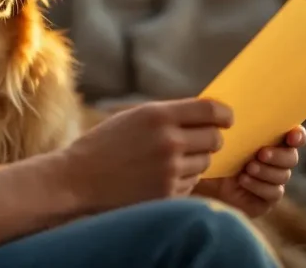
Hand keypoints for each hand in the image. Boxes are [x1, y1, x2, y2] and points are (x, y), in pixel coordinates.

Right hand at [59, 98, 232, 212]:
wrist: (78, 179)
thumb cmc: (106, 144)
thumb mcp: (134, 117)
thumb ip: (170, 114)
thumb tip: (209, 114)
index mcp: (159, 115)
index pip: (211, 112)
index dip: (225, 115)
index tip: (226, 120)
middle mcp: (168, 141)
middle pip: (215, 139)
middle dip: (210, 140)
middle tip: (197, 141)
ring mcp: (169, 170)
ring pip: (205, 163)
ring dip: (194, 161)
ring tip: (166, 161)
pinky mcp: (167, 194)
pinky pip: (192, 184)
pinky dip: (181, 180)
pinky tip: (157, 177)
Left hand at [194, 126, 305, 217]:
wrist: (197, 176)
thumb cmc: (209, 148)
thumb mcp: (218, 132)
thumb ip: (230, 118)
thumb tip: (229, 103)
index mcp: (270, 139)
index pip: (295, 136)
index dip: (298, 135)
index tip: (292, 136)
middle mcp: (276, 160)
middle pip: (292, 157)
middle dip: (279, 155)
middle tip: (261, 153)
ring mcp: (272, 180)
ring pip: (283, 175)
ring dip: (266, 171)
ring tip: (248, 167)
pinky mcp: (266, 199)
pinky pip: (274, 193)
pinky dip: (259, 186)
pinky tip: (243, 180)